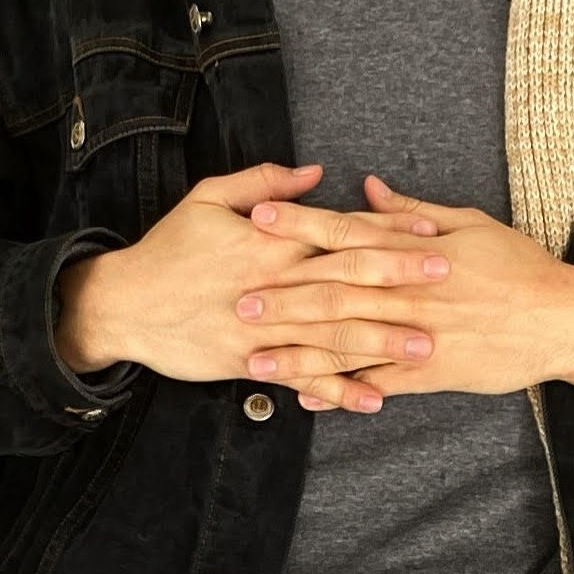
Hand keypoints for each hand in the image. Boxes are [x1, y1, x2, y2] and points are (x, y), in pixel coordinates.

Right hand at [54, 162, 449, 389]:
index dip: (388, 234)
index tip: (432, 237)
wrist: (123, 305)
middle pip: (347, 282)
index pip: (340, 233)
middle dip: (401, 283)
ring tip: (428, 348)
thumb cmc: (170, 248)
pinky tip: (375, 400)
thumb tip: (316, 173)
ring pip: (332, 335)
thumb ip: (265, 183)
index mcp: (271, 241)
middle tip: (449, 285)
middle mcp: (274, 285)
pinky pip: (303, 378)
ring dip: (382, 342)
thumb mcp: (209, 197)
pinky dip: (339, 391)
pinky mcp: (251, 363)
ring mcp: (265, 328)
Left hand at [237, 175, 573, 412]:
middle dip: (284, 295)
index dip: (300, 225)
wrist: (562, 319)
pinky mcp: (431, 372)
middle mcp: (410, 292)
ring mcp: (419, 334)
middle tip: (238, 298)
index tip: (259, 219)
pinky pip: (377, 384)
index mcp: (416, 251)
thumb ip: (413, 210)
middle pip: (336, 291)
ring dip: (299, 352)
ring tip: (255, 358)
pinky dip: (342, 392)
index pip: (347, 233)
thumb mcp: (469, 223)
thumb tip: (371, 187)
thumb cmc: (519, 267)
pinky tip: (306, 398)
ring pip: (348, 343)